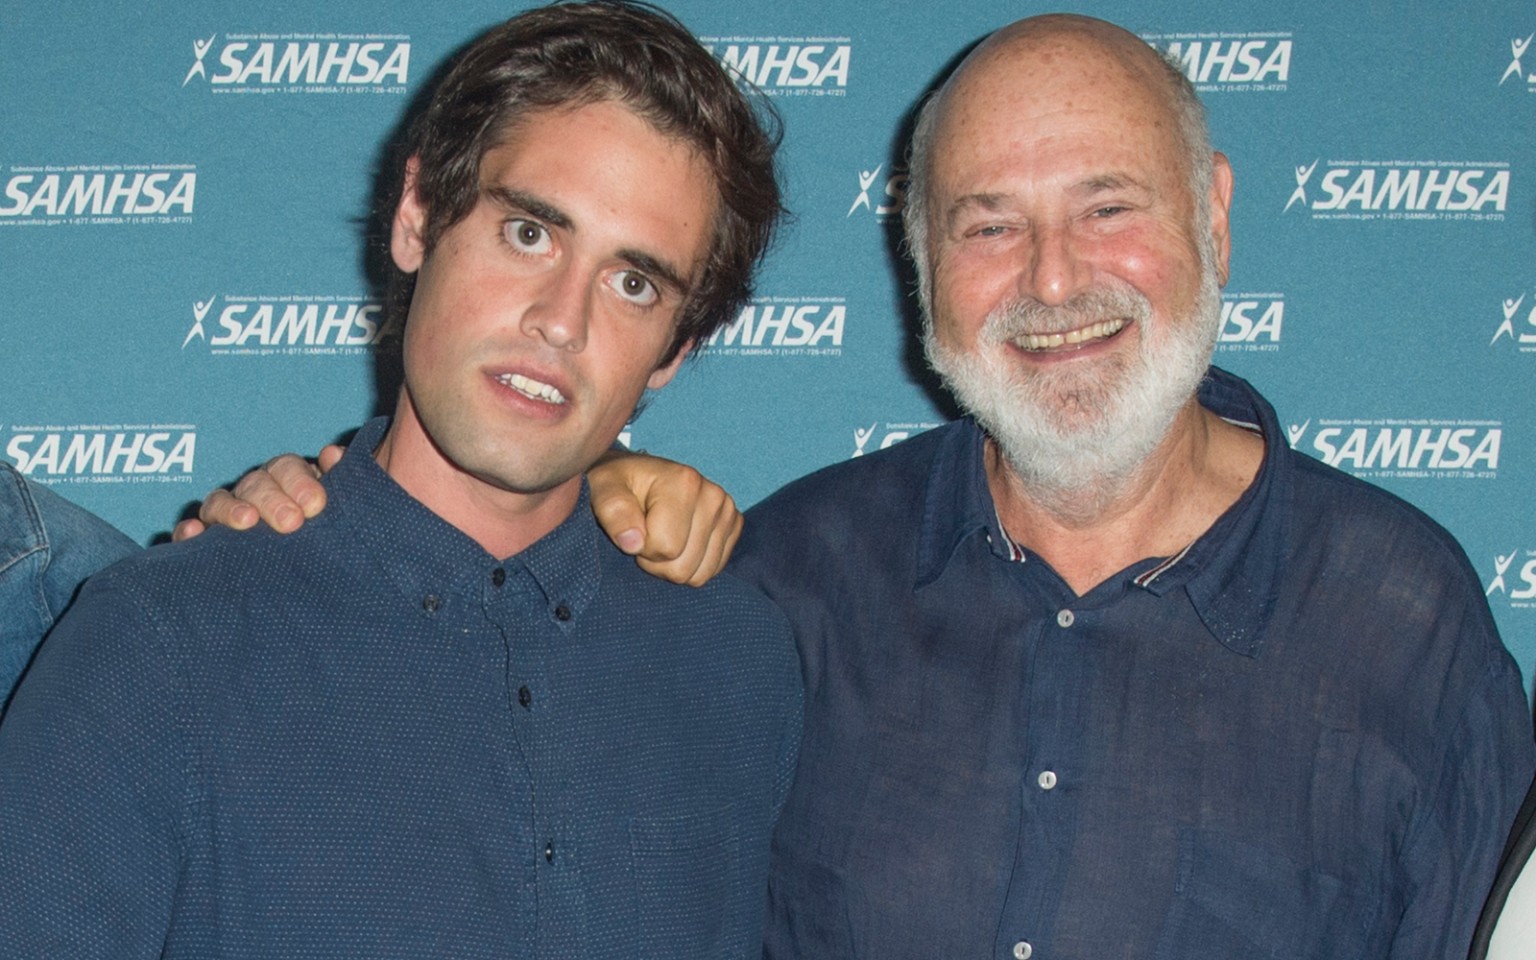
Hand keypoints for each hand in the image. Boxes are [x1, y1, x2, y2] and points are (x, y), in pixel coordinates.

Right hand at [173, 445, 343, 540]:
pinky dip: (189, 531)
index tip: (315, 505)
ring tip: (247, 522)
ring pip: (220, 502)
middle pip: (255, 484)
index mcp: (289, 483)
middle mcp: (256, 495)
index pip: (286, 468)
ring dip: (231, 509)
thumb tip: (334, 455)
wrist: (314, 588)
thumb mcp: (340, 512)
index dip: (299, 481)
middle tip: (292, 523)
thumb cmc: (329, 539)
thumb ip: (342, 481)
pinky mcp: (205, 545)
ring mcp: (227, 517)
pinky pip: (190, 532)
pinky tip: (193, 534)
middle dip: (272, 500)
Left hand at [589, 449, 740, 586]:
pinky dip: (691, 565)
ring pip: (700, 574)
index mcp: (685, 482)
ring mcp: (727, 512)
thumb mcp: (603, 490)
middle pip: (684, 567)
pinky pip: (712, 570)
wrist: (636, 477)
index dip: (641, 547)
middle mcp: (714, 495)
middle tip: (645, 536)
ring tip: (661, 539)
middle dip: (657, 562)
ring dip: (673, 566)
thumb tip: (633, 543)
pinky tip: (678, 542)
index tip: (633, 527)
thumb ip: (614, 511)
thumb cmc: (617, 485)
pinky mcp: (733, 526)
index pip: (666, 547)